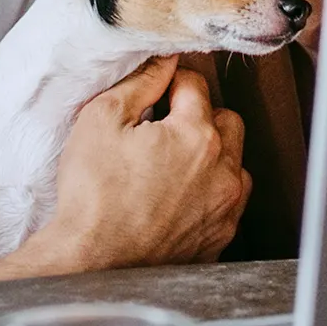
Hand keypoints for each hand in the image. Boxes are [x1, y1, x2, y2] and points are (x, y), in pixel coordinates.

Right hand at [18, 56, 250, 274]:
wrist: (92, 263)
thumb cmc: (92, 195)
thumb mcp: (101, 120)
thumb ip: (139, 83)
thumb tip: (162, 61)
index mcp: (196, 135)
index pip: (195, 85)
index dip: (170, 81)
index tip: (155, 92)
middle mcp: (222, 171)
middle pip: (227, 121)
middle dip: (200, 115)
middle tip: (165, 127)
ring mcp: (224, 209)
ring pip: (235, 164)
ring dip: (212, 156)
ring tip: (173, 164)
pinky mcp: (218, 239)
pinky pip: (228, 204)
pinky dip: (210, 193)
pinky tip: (178, 197)